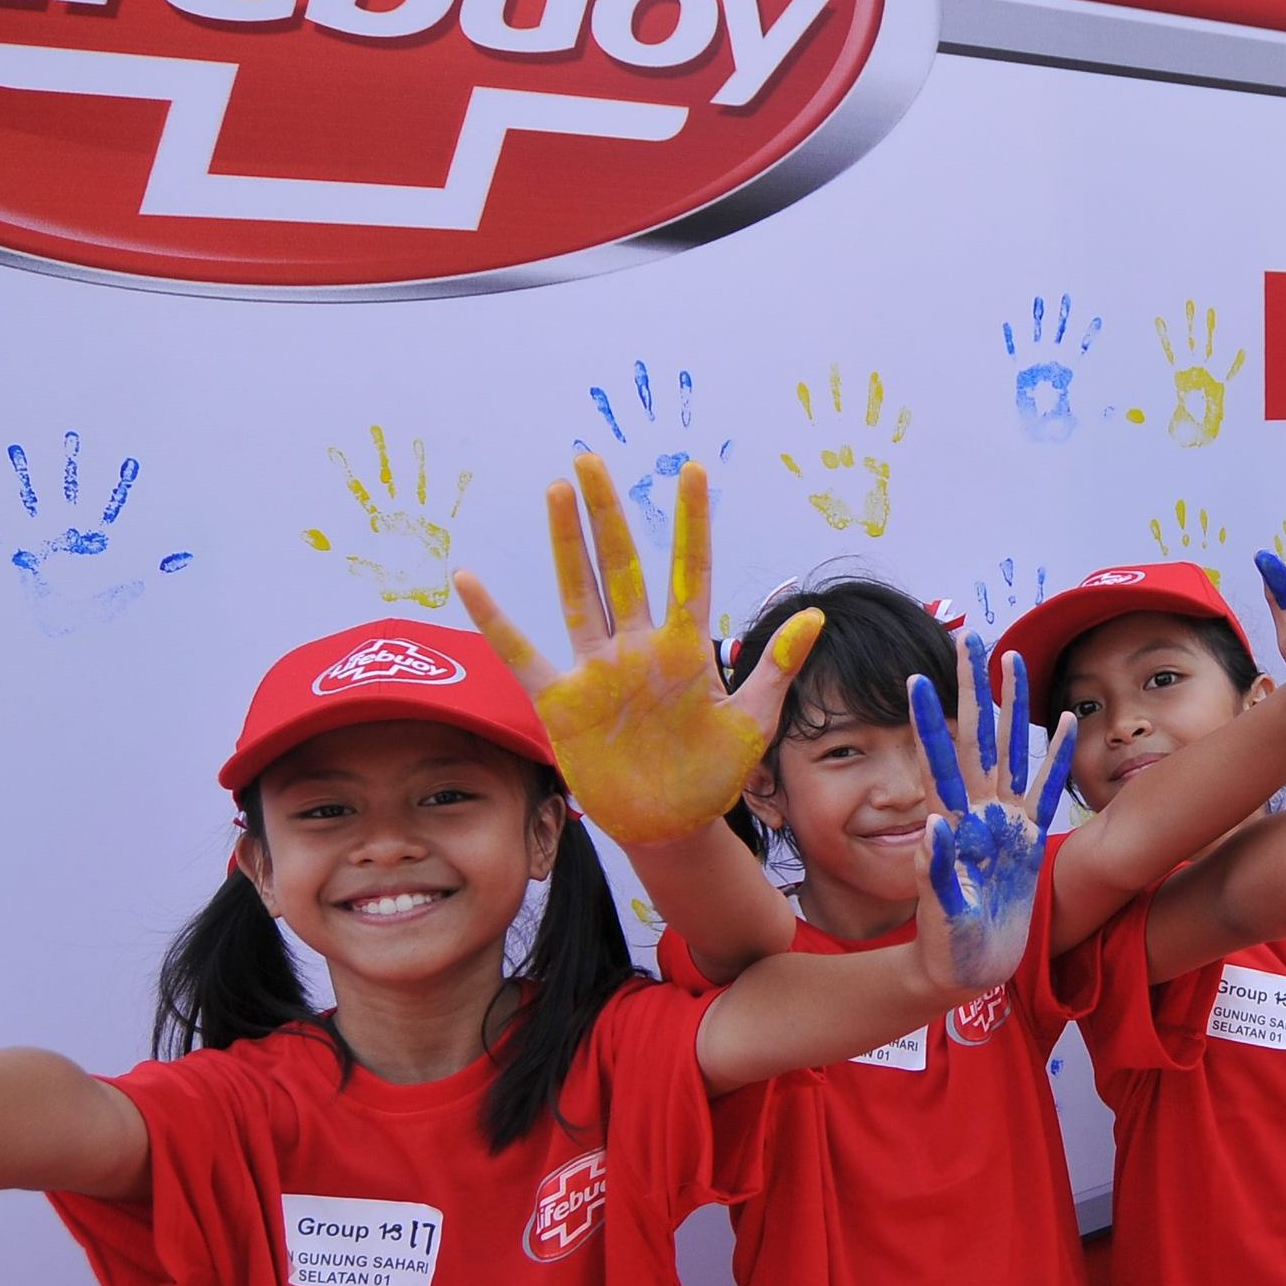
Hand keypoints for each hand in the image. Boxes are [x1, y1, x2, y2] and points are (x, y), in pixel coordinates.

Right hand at [457, 457, 822, 845]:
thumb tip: (816, 616)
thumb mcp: (752, 723)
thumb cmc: (713, 774)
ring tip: (557, 490)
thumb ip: (777, 668)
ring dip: (567, 544)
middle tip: (590, 459)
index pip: (690, 571)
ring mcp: (598, 670)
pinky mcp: (563, 702)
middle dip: (608, 513)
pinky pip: (522, 655)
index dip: (692, 523)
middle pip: (621, 567)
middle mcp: (638, 648)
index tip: (692, 470)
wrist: (671, 826)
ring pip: (579, 594)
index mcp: (687, 649)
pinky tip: (469, 579)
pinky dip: (496, 620)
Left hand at [909, 639, 1077, 992]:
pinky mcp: (1029, 840)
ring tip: (1012, 659)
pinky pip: (1046, 788)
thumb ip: (936, 872)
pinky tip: (1063, 719)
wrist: (967, 971)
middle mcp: (978, 811)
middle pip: (976, 735)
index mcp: (953, 823)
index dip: (927, 718)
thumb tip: (933, 827)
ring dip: (1012, 704)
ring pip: (1011, 749)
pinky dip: (1056, 755)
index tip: (915, 676)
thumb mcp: (940, 912)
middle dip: (972, 686)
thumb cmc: (947, 948)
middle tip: (967, 636)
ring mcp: (1006, 821)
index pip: (938, 758)